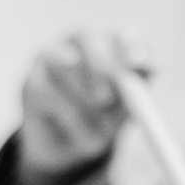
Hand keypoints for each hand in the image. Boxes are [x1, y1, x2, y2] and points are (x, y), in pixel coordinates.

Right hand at [18, 31, 144, 184]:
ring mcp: (51, 57)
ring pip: (66, 68)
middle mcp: (79, 43)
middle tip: (106, 98)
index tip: (137, 67)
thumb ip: (138, 87)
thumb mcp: (126, 110)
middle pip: (87, 38)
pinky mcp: (31, 79)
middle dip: (98, 66)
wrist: (67, 150)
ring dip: (84, 106)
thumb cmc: (103, 122)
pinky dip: (66, 119)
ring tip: (95, 134)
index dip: (128, 46)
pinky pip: (49, 95)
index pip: (121, 34)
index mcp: (111, 46)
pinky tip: (68, 130)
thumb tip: (153, 64)